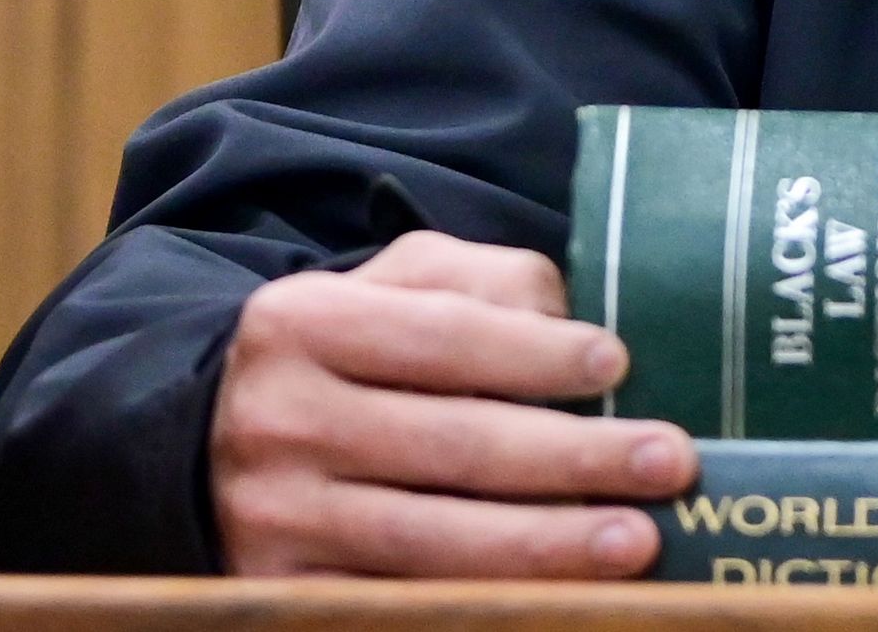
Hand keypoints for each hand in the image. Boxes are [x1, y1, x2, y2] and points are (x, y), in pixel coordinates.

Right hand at [210, 230, 693, 576]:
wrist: (211, 438)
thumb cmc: (350, 349)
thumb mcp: (399, 282)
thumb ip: (483, 279)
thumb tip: (565, 326)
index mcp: (305, 322)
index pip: (442, 337)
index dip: (534, 355)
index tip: (617, 366)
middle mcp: (279, 420)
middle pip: (450, 446)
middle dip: (571, 458)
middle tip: (667, 463)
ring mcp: (274, 517)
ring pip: (429, 541)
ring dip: (544, 546)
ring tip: (636, 542)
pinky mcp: (281, 592)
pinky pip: (396, 602)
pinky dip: (484, 604)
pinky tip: (557, 598)